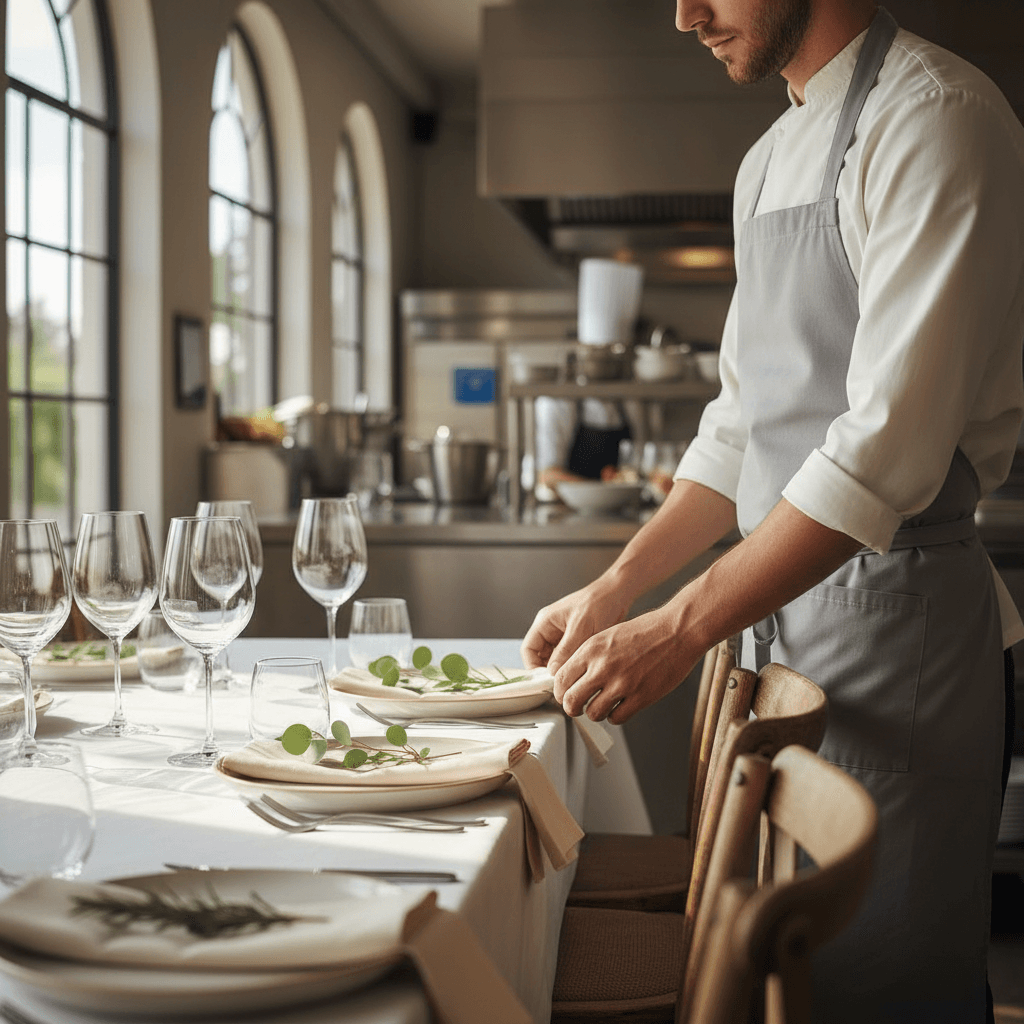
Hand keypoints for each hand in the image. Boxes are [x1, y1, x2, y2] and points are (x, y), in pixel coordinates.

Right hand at [521, 580, 630, 673]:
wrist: (618, 593)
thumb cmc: (599, 602)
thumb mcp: (581, 627)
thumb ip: (565, 650)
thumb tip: (553, 672)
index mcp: (545, 622)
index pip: (528, 649)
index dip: (532, 666)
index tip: (544, 680)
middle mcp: (551, 629)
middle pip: (540, 656)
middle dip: (548, 670)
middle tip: (561, 683)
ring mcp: (563, 635)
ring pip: (555, 659)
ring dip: (562, 669)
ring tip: (573, 678)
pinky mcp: (576, 640)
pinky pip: (568, 657)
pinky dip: (572, 665)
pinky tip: (582, 671)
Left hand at [553, 607, 699, 724]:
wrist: (677, 631)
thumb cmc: (646, 631)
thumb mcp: (608, 634)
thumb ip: (589, 655)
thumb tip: (574, 677)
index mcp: (592, 649)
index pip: (561, 678)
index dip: (561, 691)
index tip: (566, 694)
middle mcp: (603, 667)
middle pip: (571, 700)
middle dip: (572, 708)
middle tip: (577, 708)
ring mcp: (622, 683)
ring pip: (593, 713)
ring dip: (595, 713)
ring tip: (602, 706)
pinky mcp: (640, 697)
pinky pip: (616, 718)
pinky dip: (615, 716)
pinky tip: (620, 706)